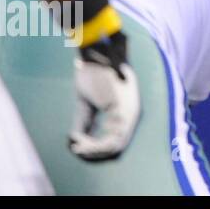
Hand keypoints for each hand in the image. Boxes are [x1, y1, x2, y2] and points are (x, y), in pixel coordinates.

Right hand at [69, 31, 141, 160]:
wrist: (94, 56)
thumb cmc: (92, 77)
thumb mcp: (87, 104)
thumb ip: (86, 123)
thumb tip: (77, 142)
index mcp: (125, 112)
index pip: (117, 140)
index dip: (97, 149)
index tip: (79, 148)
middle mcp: (132, 113)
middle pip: (117, 146)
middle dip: (95, 152)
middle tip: (78, 150)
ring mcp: (129, 111)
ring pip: (115, 145)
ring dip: (94, 149)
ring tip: (78, 146)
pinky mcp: (122, 109)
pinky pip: (112, 137)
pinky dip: (95, 144)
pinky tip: (81, 142)